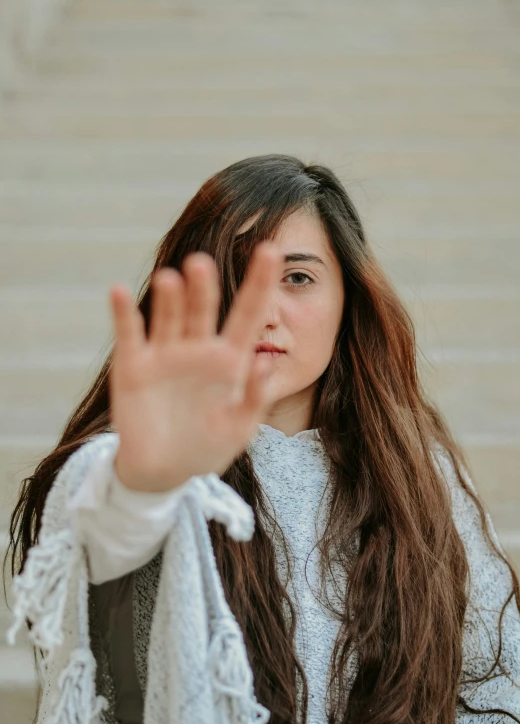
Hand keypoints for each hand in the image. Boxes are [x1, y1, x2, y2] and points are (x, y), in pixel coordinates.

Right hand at [108, 243, 282, 492]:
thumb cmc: (206, 448)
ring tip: (171, 279)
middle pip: (202, 309)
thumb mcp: (238, 429)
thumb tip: (266, 362)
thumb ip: (254, 398)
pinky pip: (129, 335)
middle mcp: (196, 349)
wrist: (162, 472)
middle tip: (203, 264)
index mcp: (228, 361)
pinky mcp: (133, 366)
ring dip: (169, 299)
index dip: (259, 284)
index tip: (273, 251)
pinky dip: (123, 314)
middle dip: (203, 288)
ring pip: (168, 316)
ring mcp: (164, 355)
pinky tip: (119, 293)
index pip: (247, 316)